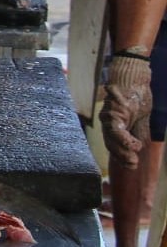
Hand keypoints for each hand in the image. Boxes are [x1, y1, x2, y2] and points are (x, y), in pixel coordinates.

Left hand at [100, 53, 152, 168]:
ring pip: (112, 137)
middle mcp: (106, 121)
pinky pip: (116, 127)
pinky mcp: (113, 108)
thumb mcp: (140, 120)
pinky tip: (136, 144)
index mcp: (112, 125)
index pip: (112, 145)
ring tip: (135, 155)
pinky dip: (125, 138)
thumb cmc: (137, 99)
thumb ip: (137, 133)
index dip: (120, 157)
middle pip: (110, 143)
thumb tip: (137, 150)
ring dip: (124, 149)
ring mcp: (108, 114)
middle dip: (122, 156)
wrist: (135, 79)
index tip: (131, 166)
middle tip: (133, 165)